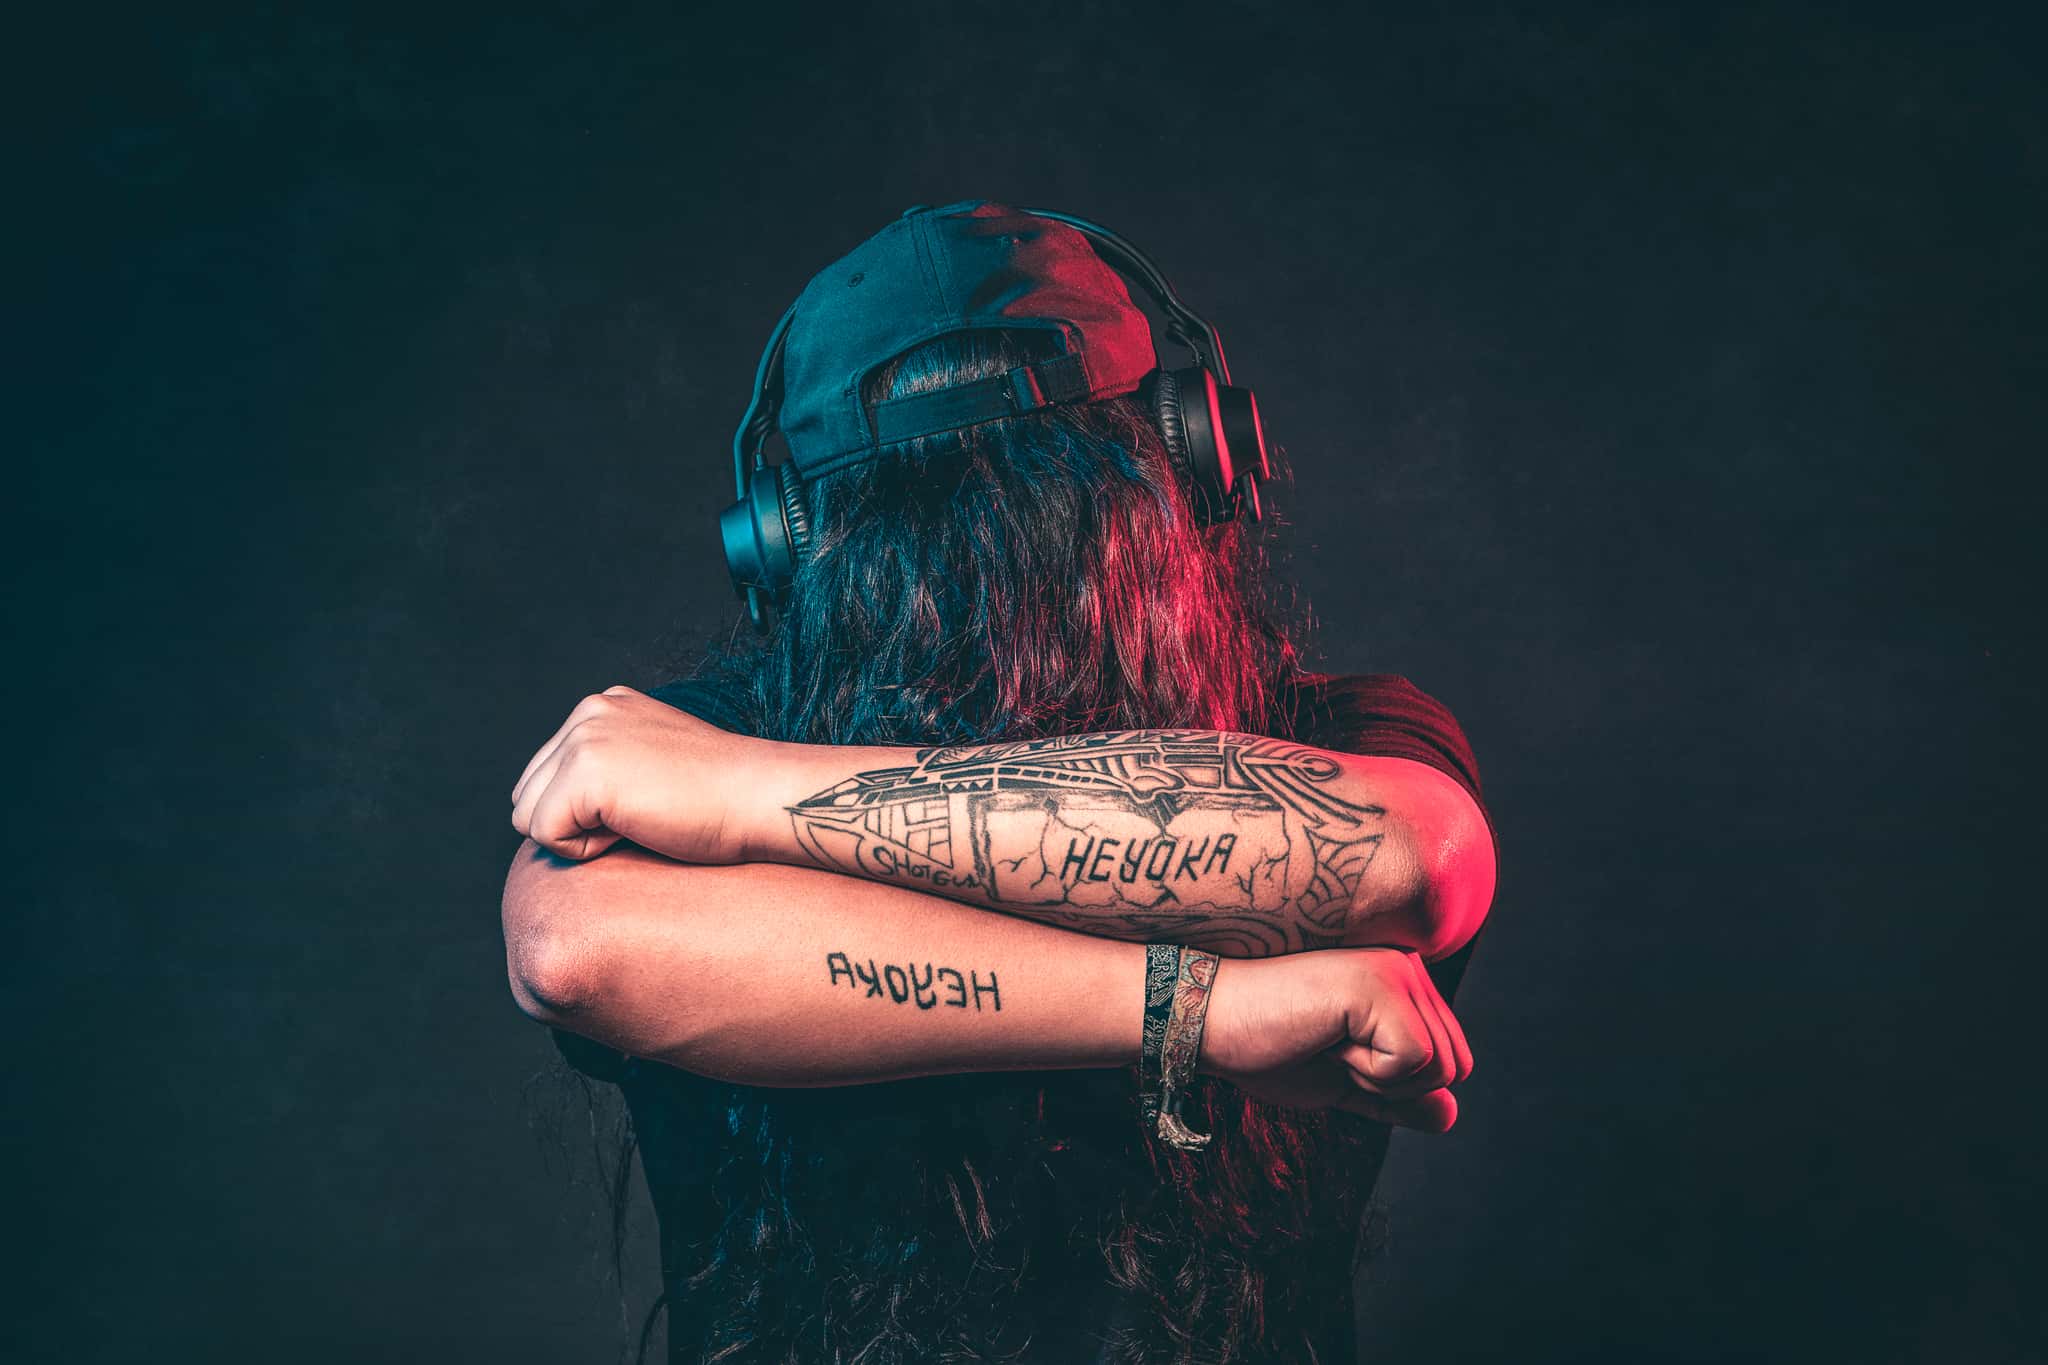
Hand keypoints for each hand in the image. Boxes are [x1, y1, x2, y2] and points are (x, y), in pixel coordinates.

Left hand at [510, 687, 754, 861]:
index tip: (645, 803)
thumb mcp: (653, 762)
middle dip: (572, 822)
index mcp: (603, 707)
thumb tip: (556, 808)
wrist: (759, 798)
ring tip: (637, 822)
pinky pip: (544, 835)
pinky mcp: (585, 773)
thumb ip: (607, 767)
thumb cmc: (720, 798)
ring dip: (576, 835)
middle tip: (641, 817)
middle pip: (526, 795)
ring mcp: (585, 738)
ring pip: (527, 816)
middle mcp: (588, 712)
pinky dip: (584, 850)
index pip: (545, 777)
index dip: (584, 812)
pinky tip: (635, 830)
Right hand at [1198, 947, 1472, 1131]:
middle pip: (1456, 1066)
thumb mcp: (1341, 1081)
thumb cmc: (1265, 1047)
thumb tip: (1451, 1115)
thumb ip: (1395, 1098)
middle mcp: (1408, 966)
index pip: (1450, 1062)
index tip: (1335, 1053)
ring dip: (1377, 1076)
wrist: (1208, 1022)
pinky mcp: (1380, 985)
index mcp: (1403, 984)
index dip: (1393, 1084)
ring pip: (1442, 1067)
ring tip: (1325, 1040)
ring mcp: (1396, 971)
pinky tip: (1324, 1038)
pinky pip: (1415, 1061)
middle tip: (1330, 1049)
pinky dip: (1368, 1071)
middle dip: (1393, 1084)